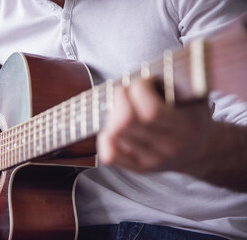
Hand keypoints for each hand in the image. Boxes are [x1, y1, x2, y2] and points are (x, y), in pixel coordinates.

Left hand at [98, 78, 212, 172]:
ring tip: (122, 105)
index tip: (144, 81)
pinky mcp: (138, 167)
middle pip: (127, 121)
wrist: (198, 151)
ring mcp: (152, 160)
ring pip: (116, 133)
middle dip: (120, 96)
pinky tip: (113, 126)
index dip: (140, 89)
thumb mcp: (198, 96)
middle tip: (127, 90)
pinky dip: (105, 138)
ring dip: (112, 112)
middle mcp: (169, 147)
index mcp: (187, 127)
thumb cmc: (192, 116)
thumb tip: (180, 50)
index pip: (150, 111)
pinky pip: (110, 156)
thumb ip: (188, 77)